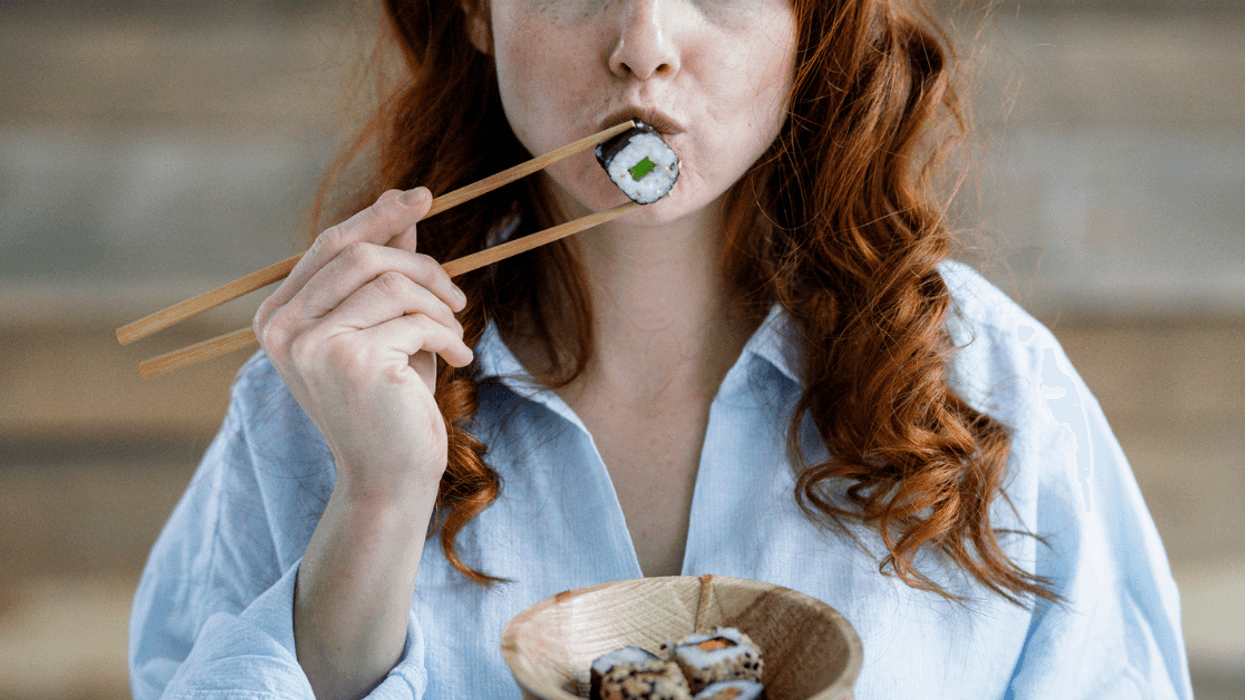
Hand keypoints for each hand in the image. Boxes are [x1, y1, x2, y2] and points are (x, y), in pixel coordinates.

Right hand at [253, 187, 471, 503]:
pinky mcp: (348, 360)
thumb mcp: (387, 327)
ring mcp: (309, 343)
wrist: (391, 479)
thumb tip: (404, 202)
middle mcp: (281, 327)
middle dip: (423, 266)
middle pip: (361, 252)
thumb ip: (387, 270)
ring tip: (457, 336)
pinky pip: (414, 317)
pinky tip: (460, 360)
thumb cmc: (392, 403)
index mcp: (279, 316)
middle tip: (459, 298)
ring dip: (439, 305)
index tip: (424, 196)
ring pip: (392, 281)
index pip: (330, 243)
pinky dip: (448, 334)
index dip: (379, 214)